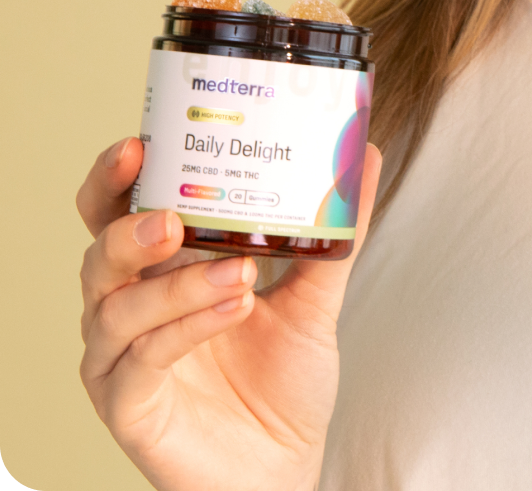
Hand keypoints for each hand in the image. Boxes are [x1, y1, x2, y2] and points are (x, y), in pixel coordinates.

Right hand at [76, 135, 380, 490]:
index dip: (117, 177)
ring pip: (117, 306)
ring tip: (241, 272)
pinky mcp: (129, 407)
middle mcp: (131, 307)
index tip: (141, 142)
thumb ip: (336, 230)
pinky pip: (140, 361)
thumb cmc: (282, 380)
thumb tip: (363, 154)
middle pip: (98, 252)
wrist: (285, 466)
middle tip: (172, 215)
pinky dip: (184, 328)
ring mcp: (122, 359)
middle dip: (126, 225)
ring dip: (178, 283)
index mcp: (162, 269)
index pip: (119, 210)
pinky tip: (232, 307)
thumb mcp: (316, 295)